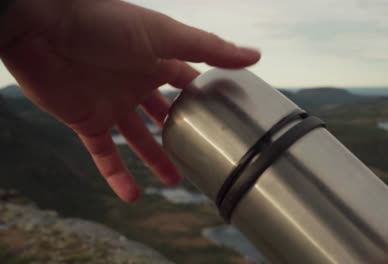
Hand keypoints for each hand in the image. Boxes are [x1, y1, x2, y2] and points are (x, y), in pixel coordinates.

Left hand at [0, 0, 260, 201]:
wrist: (44, 28)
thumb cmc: (106, 23)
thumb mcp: (165, 35)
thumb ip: (209, 48)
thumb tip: (254, 56)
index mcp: (156, 61)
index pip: (186, 82)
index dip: (203, 98)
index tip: (223, 117)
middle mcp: (136, 83)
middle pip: (164, 115)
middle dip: (180, 132)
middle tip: (201, 153)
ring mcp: (112, 104)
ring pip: (138, 138)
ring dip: (154, 159)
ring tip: (175, 179)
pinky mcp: (87, 121)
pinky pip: (104, 154)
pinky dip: (116, 176)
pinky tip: (132, 196)